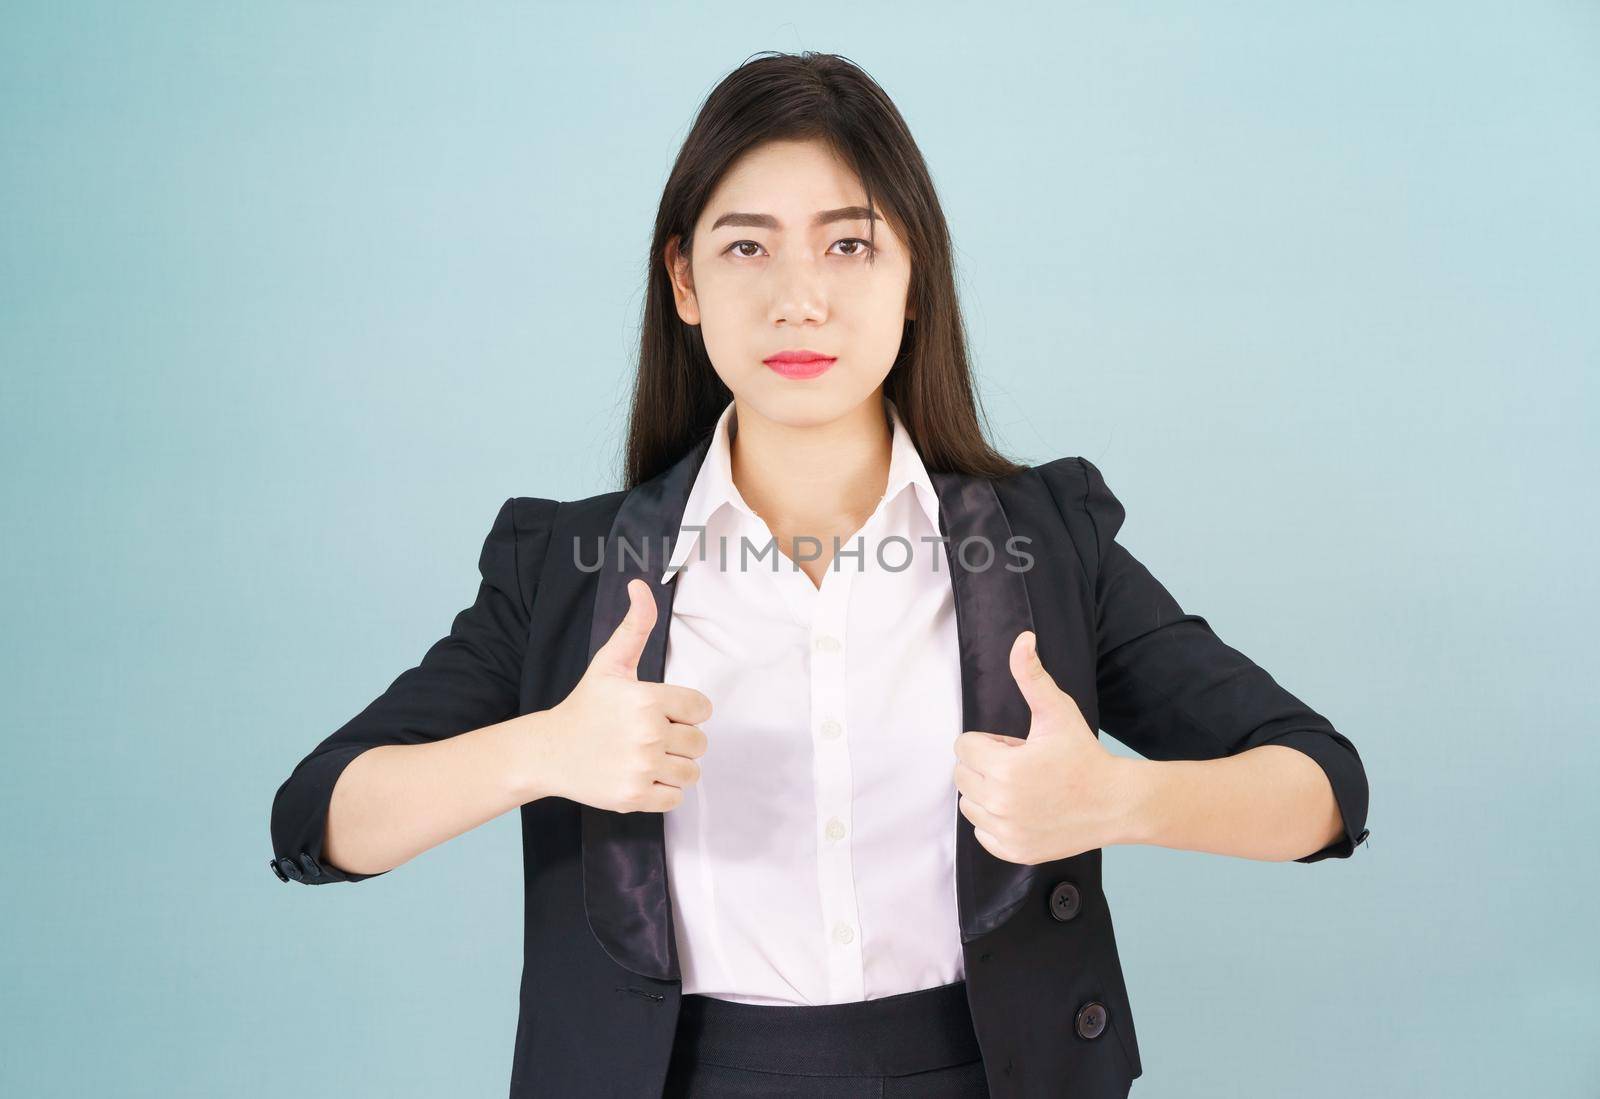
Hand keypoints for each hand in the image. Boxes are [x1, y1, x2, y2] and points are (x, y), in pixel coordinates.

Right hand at [539, 578, 712, 812]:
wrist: (549, 751)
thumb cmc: (585, 705)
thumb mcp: (610, 663)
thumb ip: (635, 625)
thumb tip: (640, 584)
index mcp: (648, 699)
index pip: (701, 709)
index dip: (685, 711)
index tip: (661, 713)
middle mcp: (648, 734)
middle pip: (699, 742)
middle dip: (679, 740)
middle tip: (649, 737)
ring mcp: (641, 768)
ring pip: (691, 772)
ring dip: (674, 767)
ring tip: (646, 757)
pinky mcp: (635, 797)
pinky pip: (676, 797)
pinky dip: (663, 791)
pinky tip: (640, 776)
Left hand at [952, 630, 1136, 863]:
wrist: (1115, 803)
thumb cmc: (1084, 755)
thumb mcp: (1057, 712)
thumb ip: (1032, 676)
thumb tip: (1022, 639)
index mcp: (1005, 768)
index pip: (963, 747)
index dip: (989, 742)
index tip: (1016, 746)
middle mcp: (1001, 803)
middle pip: (962, 775)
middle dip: (985, 765)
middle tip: (1021, 765)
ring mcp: (1007, 832)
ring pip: (968, 804)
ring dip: (986, 792)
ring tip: (1022, 787)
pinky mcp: (1014, 851)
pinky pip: (981, 832)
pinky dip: (994, 821)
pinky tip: (1023, 809)